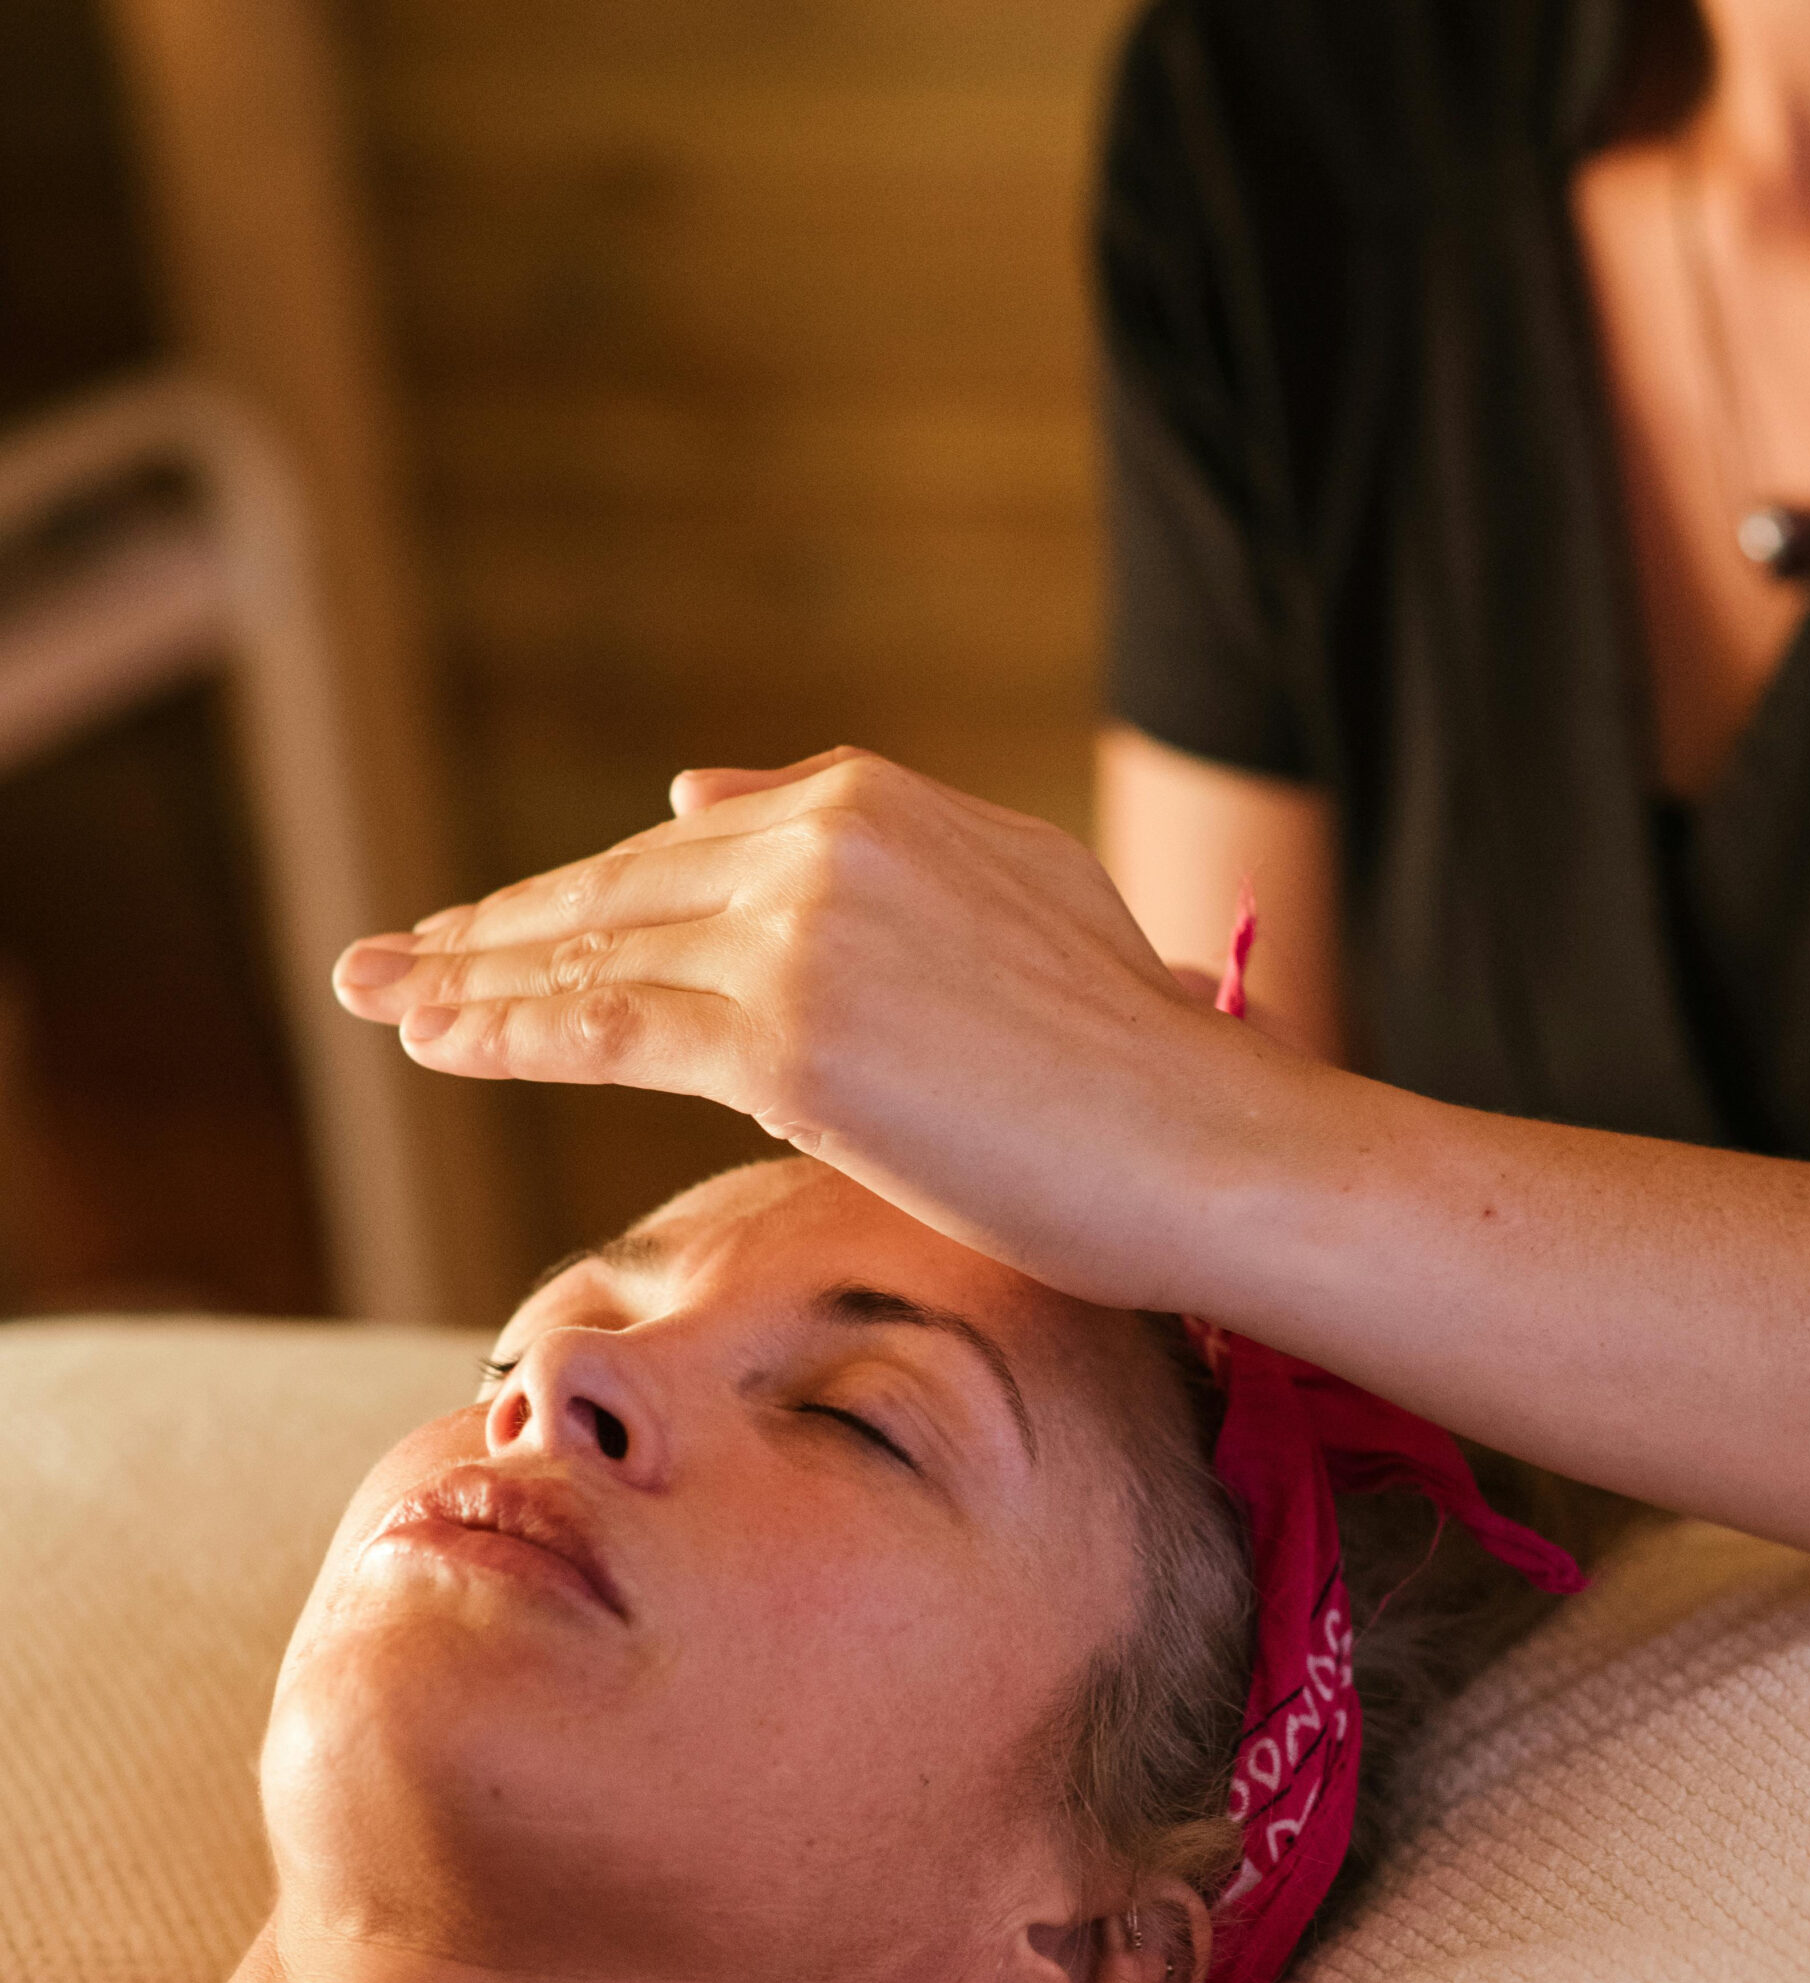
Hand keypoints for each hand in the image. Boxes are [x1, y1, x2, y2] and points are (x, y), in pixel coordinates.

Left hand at [333, 751, 1274, 1305]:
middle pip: (616, 889)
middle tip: (384, 960)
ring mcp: (801, 934)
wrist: (1203, 1139)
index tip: (492, 929)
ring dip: (468, 980)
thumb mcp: (1004, 895)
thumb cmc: (1130, 1055)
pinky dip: (505, 1031)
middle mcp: (825, 840)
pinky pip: (607, 1031)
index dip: (577, 895)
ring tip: (376, 997)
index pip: (683, 848)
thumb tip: (693, 784)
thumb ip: (857, 837)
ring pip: (594, 953)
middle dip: (489, 931)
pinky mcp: (786, 1038)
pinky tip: (432, 1041)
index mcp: (874, 801)